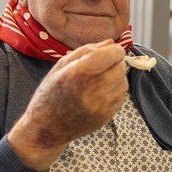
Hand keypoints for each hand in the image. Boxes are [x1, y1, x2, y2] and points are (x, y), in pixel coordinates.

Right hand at [8, 40, 127, 169]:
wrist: (47, 128)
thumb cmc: (50, 93)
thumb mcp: (61, 66)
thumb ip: (87, 50)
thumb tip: (111, 43)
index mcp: (79, 74)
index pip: (113, 54)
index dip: (114, 50)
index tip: (108, 51)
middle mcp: (92, 91)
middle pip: (121, 67)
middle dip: (115, 62)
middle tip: (102, 65)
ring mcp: (102, 106)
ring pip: (123, 81)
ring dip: (116, 76)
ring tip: (98, 79)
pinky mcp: (107, 116)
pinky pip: (121, 96)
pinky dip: (115, 90)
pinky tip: (99, 92)